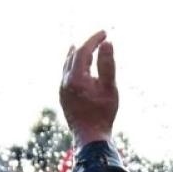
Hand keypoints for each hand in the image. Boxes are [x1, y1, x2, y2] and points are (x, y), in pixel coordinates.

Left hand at [60, 29, 117, 147]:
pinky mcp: (64, 98)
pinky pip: (67, 76)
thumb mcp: (110, 88)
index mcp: (75, 78)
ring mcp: (62, 90)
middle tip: (99, 39)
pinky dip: (74, 67)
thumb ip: (108, 65)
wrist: (90, 138)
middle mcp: (65, 82)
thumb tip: (107, 43)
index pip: (83, 51)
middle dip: (86, 46)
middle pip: (73, 56)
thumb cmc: (103, 114)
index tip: (105, 33)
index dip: (94, 40)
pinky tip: (79, 70)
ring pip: (67, 66)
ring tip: (82, 48)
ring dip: (77, 55)